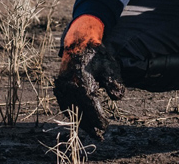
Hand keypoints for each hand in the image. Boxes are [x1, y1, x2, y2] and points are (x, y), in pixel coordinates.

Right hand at [53, 15, 124, 138]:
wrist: (78, 42)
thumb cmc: (96, 54)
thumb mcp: (110, 66)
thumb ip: (114, 82)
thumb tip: (119, 98)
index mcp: (82, 81)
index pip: (91, 106)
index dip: (98, 118)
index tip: (106, 127)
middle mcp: (69, 85)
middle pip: (80, 111)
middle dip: (90, 125)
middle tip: (100, 136)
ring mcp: (62, 86)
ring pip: (71, 109)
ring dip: (81, 121)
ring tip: (91, 132)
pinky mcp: (59, 86)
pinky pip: (65, 104)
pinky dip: (72, 113)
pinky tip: (80, 119)